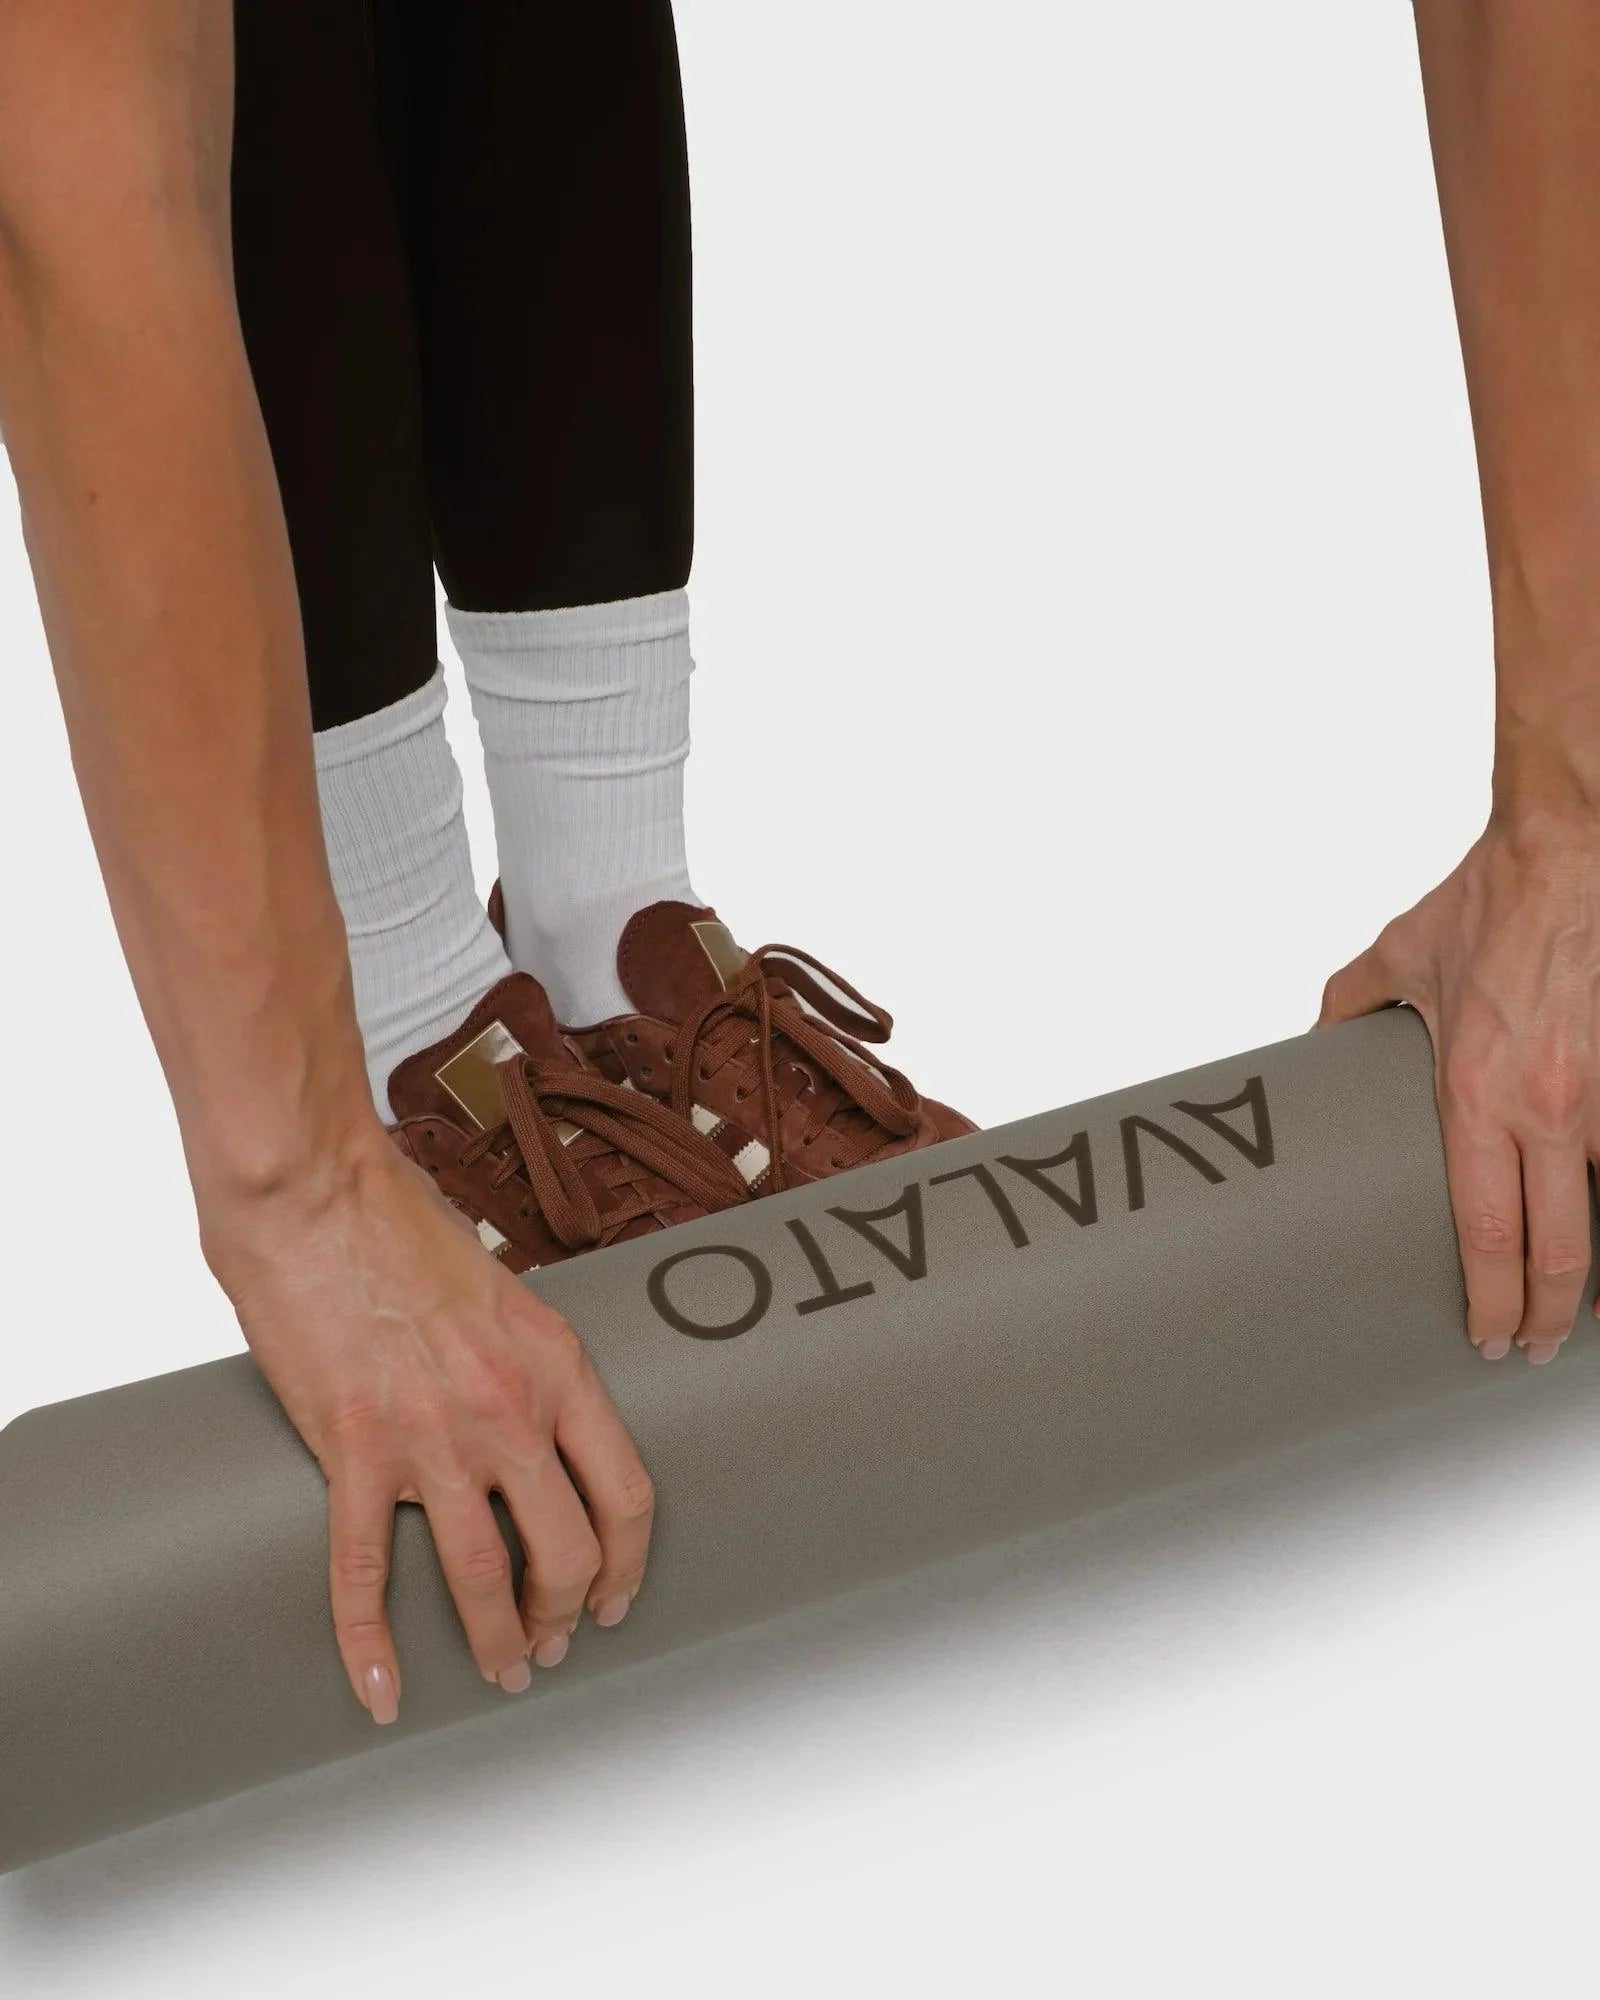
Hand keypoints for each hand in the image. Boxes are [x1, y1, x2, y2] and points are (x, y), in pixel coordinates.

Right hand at [201, 1129, 653, 1724]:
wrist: (316, 1192)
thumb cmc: (400, 1223)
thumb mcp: (502, 1289)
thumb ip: (523, 1359)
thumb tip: (531, 1416)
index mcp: (556, 1364)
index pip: (625, 1492)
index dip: (627, 1562)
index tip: (615, 1594)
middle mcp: (508, 1410)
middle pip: (566, 1549)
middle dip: (563, 1612)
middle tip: (551, 1640)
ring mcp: (431, 1438)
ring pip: (482, 1576)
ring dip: (496, 1640)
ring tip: (500, 1669)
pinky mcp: (353, 1450)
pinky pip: (364, 1574)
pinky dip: (371, 1646)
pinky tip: (382, 1689)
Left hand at [1319, 816, 1598, 1363]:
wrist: (1570, 853)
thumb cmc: (1492, 903)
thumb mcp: (1398, 956)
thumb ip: (1352, 1003)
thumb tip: (1318, 1034)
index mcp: (1478, 1093)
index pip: (1488, 1229)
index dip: (1489, 1297)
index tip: (1484, 1333)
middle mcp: (1548, 1105)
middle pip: (1559, 1248)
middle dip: (1545, 1313)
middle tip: (1527, 1344)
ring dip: (1589, 1266)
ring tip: (1571, 1301)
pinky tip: (1599, 1218)